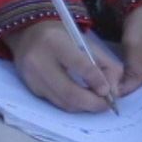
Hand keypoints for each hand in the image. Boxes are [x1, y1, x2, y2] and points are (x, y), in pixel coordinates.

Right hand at [2, 19, 123, 112]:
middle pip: (70, 92)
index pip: (79, 65)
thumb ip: (105, 65)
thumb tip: (113, 92)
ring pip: (64, 102)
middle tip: (107, 105)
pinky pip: (57, 103)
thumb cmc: (61, 37)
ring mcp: (32, 76)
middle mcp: (38, 60)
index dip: (97, 81)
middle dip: (93, 103)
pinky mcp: (31, 88)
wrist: (28, 34)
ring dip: (84, 106)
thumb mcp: (85, 42)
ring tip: (95, 101)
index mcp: (54, 41)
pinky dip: (72, 104)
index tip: (109, 91)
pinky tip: (79, 98)